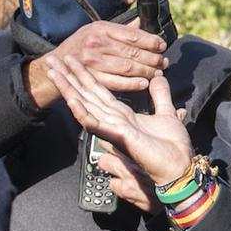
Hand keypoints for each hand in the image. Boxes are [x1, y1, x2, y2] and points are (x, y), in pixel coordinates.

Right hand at [25, 18, 167, 106]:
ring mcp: (94, 62)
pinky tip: (144, 83)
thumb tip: (143, 22)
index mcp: (102, 29)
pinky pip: (117, 83)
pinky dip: (132, 84)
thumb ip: (120, 30)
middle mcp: (97, 44)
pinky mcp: (91, 78)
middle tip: (164, 61)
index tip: (162, 45)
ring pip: (128, 68)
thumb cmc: (80, 44)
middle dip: (153, 58)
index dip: (151, 41)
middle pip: (133, 52)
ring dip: (147, 71)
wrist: (57, 62)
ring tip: (158, 72)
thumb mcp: (97, 29)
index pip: (133, 35)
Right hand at [44, 56, 190, 211]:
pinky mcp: (117, 138)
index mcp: (123, 115)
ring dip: (68, 89)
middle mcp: (113, 121)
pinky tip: (72, 100)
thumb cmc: (172, 148)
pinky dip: (83, 112)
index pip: (99, 91)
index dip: (85, 75)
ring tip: (54, 73)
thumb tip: (159, 77)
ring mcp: (112, 129)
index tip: (72, 61)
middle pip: (86, 95)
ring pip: (85, 106)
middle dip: (69, 78)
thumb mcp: (166, 114)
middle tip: (52, 61)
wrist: (178, 169)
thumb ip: (160, 96)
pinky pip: (96, 124)